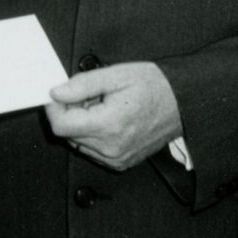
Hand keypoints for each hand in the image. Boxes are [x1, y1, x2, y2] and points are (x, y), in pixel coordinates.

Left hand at [44, 61, 181, 170]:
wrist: (183, 103)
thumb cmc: (156, 86)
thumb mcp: (117, 75)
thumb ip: (83, 85)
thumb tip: (57, 93)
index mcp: (109, 125)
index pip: (61, 126)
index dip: (54, 108)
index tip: (58, 95)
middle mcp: (112, 147)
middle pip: (68, 134)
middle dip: (70, 113)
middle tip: (89, 96)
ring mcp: (117, 158)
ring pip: (78, 143)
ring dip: (82, 125)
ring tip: (103, 107)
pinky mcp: (121, 163)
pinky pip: (93, 151)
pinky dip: (93, 136)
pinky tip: (109, 120)